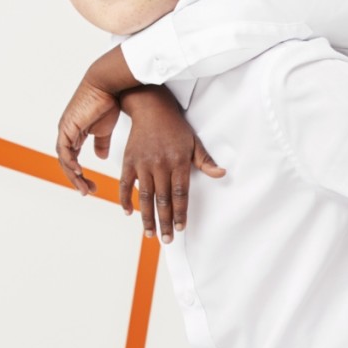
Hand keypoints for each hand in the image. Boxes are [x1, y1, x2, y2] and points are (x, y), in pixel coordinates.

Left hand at [56, 78, 121, 194]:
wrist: (108, 86)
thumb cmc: (108, 102)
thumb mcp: (105, 129)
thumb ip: (102, 143)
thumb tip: (101, 157)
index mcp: (75, 134)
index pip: (73, 159)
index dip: (79, 174)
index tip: (90, 186)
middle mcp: (67, 133)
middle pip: (66, 162)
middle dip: (76, 179)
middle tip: (87, 191)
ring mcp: (65, 130)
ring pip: (64, 159)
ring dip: (73, 175)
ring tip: (83, 187)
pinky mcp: (67, 126)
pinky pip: (65, 149)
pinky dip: (70, 162)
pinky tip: (79, 171)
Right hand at [119, 86, 225, 242]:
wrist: (150, 107)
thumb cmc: (175, 127)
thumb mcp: (194, 142)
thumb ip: (205, 161)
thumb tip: (222, 174)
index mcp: (178, 162)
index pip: (180, 194)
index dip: (180, 213)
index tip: (180, 228)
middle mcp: (160, 165)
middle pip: (163, 200)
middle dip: (165, 222)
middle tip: (166, 240)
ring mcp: (143, 163)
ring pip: (144, 196)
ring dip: (147, 217)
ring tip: (150, 233)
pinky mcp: (129, 160)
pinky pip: (125, 184)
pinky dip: (125, 199)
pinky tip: (128, 212)